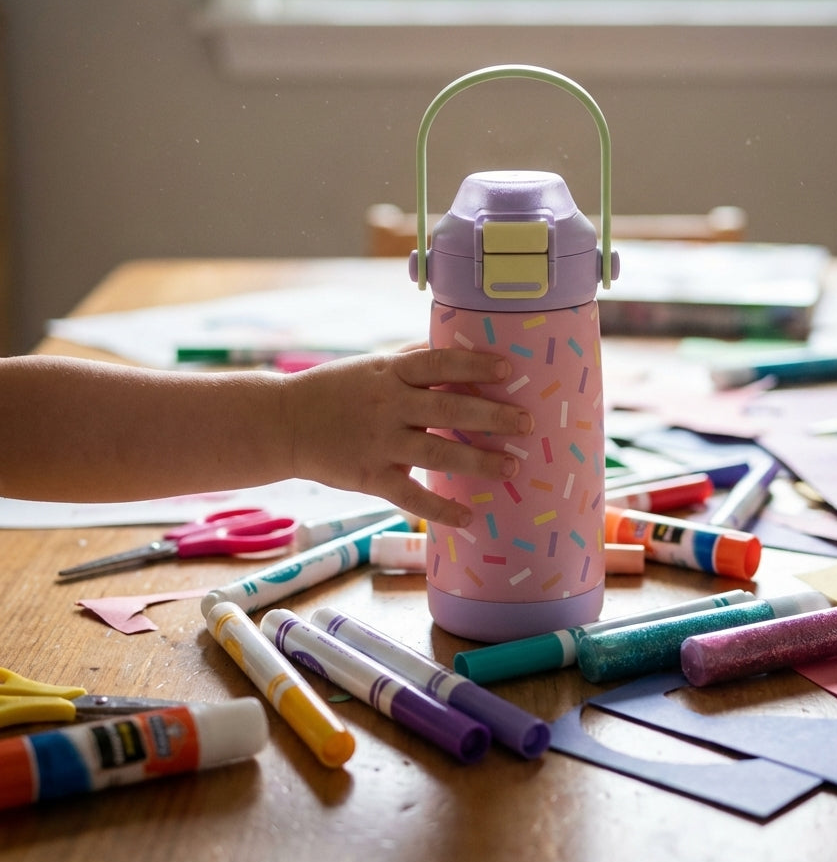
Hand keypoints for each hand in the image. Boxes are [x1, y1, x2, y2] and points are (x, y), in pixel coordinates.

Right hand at [285, 347, 533, 525]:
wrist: (283, 424)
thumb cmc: (334, 389)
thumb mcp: (371, 365)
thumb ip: (411, 359)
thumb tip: (456, 345)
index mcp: (390, 373)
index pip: (440, 364)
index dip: (474, 366)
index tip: (508, 371)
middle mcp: (388, 405)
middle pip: (448, 410)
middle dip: (492, 417)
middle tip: (527, 423)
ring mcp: (379, 443)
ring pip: (437, 454)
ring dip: (478, 462)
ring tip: (511, 467)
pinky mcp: (368, 476)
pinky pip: (411, 496)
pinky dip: (440, 510)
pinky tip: (469, 517)